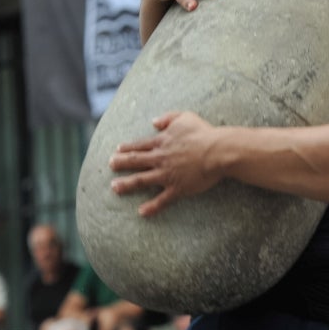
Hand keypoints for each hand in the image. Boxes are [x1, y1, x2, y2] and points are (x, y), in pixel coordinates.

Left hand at [109, 111, 223, 216]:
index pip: (140, 145)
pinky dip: (152, 207)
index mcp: (162, 142)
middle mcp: (160, 159)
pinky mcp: (178, 188)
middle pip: (136, 162)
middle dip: (121, 164)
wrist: (217, 151)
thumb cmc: (203, 133)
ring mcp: (167, 175)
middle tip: (110, 165)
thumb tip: (154, 122)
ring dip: (127, 184)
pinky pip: (162, 200)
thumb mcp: (185, 117)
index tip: (117, 150)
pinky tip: (141, 212)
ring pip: (142, 180)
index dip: (128, 148)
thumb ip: (168, 118)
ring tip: (115, 187)